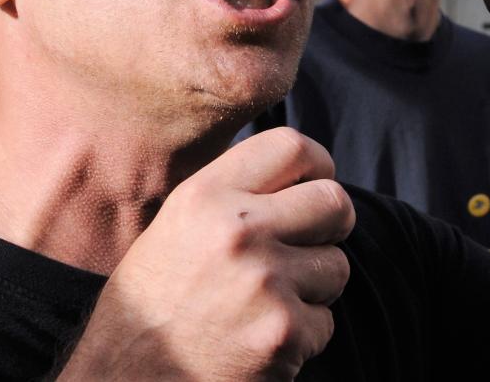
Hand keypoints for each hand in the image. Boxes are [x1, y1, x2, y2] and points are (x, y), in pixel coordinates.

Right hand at [59, 128, 354, 380]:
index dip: (318, 164)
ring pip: (337, 266)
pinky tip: (258, 341)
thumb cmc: (152, 305)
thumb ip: (233, 193)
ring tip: (264, 304)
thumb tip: (301, 172)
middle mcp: (238, 232)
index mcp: (206, 197)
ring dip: (314, 287)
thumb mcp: (176, 227)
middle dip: (331, 225)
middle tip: (306, 247)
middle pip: (334, 201)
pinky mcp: (284, 334)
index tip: (316, 183)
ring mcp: (265, 284)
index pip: (293, 147)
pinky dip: (302, 336)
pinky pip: (325, 322)